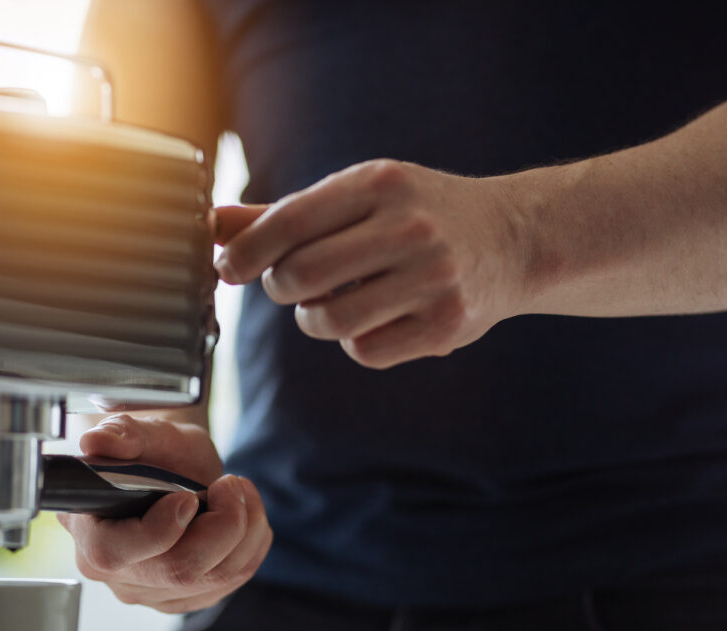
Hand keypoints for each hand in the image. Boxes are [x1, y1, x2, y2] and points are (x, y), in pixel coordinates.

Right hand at [56, 414, 271, 612]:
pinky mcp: (185, 598)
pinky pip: (232, 582)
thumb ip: (120, 432)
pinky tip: (244, 515)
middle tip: (230, 484)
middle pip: (178, 571)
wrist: (176, 471)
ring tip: (239, 490)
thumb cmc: (155, 453)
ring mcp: (151, 592)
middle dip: (222, 524)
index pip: (113, 552)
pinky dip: (251, 544)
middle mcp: (116, 573)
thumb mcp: (143, 431)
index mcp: (88, 531)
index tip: (188, 496)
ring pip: (215, 578)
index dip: (159, 528)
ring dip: (245, 529)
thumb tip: (96, 442)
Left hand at [214, 159, 530, 367]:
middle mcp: (410, 226)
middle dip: (281, 287)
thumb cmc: (416, 213)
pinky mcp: (446, 324)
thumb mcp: (359, 195)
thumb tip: (213, 224)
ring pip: (331, 320)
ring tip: (328, 305)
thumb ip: (286, 213)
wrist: (513, 237)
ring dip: (314, 320)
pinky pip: (365, 350)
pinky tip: (373, 320)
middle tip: (290, 284)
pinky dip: (354, 342)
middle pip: (302, 276)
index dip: (246, 251)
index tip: (226, 267)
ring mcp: (433, 277)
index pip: (290, 221)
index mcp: (380, 183)